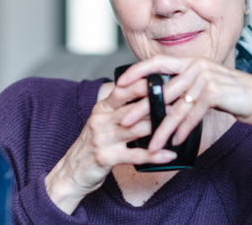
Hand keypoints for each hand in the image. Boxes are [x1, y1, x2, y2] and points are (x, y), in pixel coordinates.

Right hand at [44, 79, 176, 214]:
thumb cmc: (92, 145)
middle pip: (134, 108)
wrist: (71, 172)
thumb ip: (120, 109)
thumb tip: (147, 99)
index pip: (123, 90)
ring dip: (160, 127)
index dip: (143, 84)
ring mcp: (102, 138)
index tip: (164, 80)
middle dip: (158, 105)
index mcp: (102, 108)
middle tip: (180, 101)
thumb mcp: (102, 122)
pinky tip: (169, 155)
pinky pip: (135, 154)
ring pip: (137, 129)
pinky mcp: (105, 157)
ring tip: (179, 124)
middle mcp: (100, 120)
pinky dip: (155, 155)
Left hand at [116, 55, 251, 153]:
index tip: (119, 84)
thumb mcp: (202, 85)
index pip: (156, 63)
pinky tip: (175, 142)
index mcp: (189, 61)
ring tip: (151, 143)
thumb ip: (182, 87)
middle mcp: (195, 66)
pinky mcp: (214, 92)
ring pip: (176, 107)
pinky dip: (183, 131)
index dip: (136, 72)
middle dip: (141, 107)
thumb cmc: (228, 93)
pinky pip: (192, 115)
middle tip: (124, 120)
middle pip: (161, 89)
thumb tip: (158, 99)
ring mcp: (205, 78)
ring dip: (162, 128)